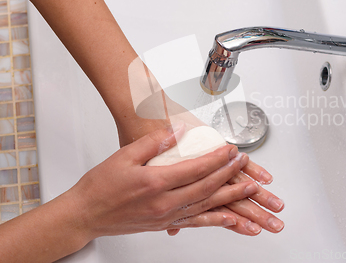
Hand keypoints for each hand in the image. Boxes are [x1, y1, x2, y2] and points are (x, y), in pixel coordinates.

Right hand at [68, 129, 257, 238]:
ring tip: (250, 191)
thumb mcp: (125, 155)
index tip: (231, 150)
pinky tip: (230, 219)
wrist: (86, 215)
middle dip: (230, 175)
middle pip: (207, 188)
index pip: (196, 169)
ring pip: (207, 207)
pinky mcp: (165, 224)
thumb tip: (178, 130)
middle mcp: (165, 203)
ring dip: (231, 198)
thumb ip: (153, 142)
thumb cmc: (101, 186)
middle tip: (244, 163)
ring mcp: (166, 216)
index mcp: (156, 183)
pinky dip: (215, 220)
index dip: (218, 159)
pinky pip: (196, 222)